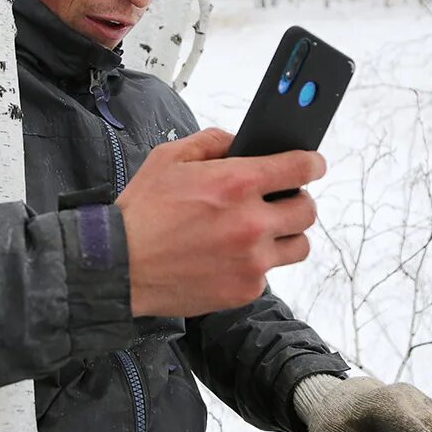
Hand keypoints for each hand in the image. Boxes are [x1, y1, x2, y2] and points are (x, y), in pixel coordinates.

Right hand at [116, 127, 324, 317]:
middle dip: (296, 201)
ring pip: (298, 245)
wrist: (120, 266)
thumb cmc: (140, 214)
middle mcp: (251, 222)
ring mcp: (252, 260)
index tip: (312, 165)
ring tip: (259, 233)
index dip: (312, 163)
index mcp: (236, 183)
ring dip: (285, 235)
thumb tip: (238, 141)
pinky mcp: (245, 289)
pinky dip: (254, 265)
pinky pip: (268, 274)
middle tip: (278, 201)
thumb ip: (210, 142)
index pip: (300, 167)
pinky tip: (228, 258)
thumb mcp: (169, 159)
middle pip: (307, 210)